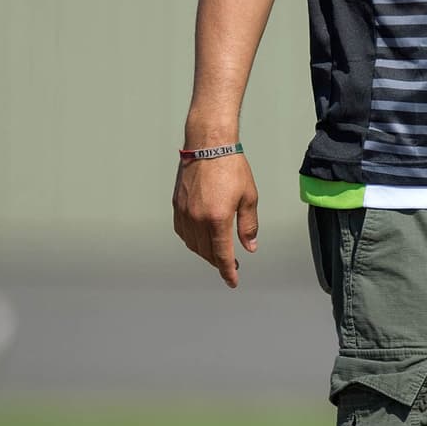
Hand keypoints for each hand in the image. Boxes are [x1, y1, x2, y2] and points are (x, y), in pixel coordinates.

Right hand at [172, 156, 258, 287]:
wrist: (208, 144)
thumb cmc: (231, 167)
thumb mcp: (248, 197)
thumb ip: (248, 226)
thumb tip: (249, 247)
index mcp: (217, 218)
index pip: (221, 255)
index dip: (227, 272)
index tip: (232, 281)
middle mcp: (197, 218)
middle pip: (206, 252)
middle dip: (218, 262)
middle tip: (230, 264)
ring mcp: (184, 212)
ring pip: (192, 244)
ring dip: (204, 252)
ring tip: (216, 252)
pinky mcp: (177, 205)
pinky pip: (182, 232)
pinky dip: (192, 240)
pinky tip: (200, 238)